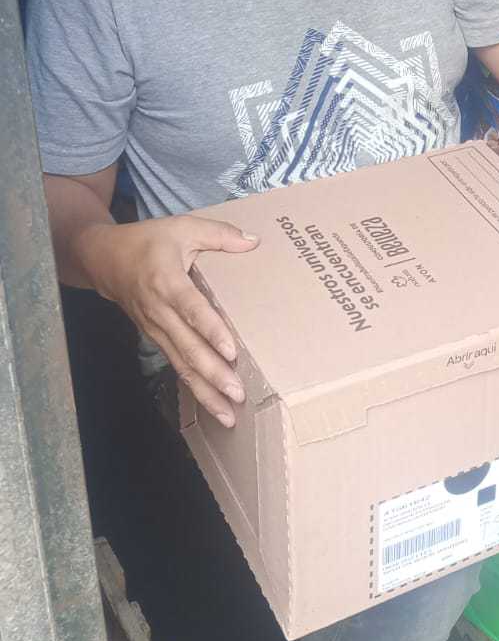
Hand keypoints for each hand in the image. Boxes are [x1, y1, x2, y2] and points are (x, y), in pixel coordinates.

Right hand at [83, 215, 258, 426]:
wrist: (103, 260)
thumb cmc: (146, 241)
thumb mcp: (182, 226)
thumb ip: (218, 233)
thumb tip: (252, 242)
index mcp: (167, 281)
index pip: (192, 310)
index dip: (211, 331)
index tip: (231, 352)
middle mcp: (160, 311)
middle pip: (187, 348)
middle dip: (213, 375)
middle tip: (237, 395)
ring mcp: (156, 329)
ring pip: (181, 364)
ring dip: (205, 391)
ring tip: (229, 413)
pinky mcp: (155, 338)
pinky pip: (176, 365)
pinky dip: (194, 386)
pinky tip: (212, 404)